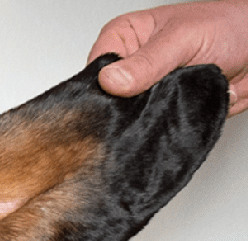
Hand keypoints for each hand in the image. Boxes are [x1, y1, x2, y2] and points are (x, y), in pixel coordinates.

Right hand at [89, 0, 247, 115]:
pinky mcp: (163, 109)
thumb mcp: (183, 38)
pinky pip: (152, 126)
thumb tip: (111, 81)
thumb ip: (147, 61)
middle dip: (125, 108)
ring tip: (165, 110)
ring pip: (130, 116)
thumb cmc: (229, 26)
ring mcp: (146, 89)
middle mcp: (131, 65)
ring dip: (146, 119)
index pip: (97, 68)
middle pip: (109, 97)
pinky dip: (162, 128)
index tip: (119, 98)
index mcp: (124, 38)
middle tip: (145, 106)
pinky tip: (170, 121)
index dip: (102, 87)